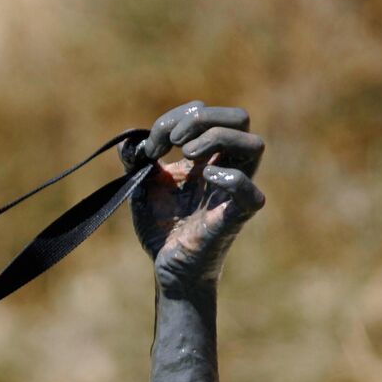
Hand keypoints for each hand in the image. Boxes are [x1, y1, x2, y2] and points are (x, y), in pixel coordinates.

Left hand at [121, 100, 264, 294]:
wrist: (167, 266)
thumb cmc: (161, 227)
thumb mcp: (144, 187)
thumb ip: (138, 161)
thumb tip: (127, 142)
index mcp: (207, 156)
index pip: (207, 114)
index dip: (176, 119)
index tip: (150, 146)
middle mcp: (226, 167)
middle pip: (239, 118)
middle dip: (203, 118)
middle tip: (174, 142)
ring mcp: (233, 191)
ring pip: (254, 144)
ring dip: (217, 138)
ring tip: (186, 154)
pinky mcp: (235, 217)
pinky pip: (251, 192)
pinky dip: (230, 178)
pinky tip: (204, 179)